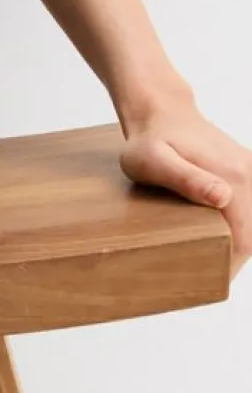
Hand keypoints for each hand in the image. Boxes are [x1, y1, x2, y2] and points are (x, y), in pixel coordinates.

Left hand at [118, 97, 250, 263]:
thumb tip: (223, 198)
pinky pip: (251, 207)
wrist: (160, 112)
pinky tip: (220, 234)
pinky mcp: (247, 170)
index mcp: (233, 177)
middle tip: (203, 274)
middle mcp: (249, 173)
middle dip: (233, 258)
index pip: (244, 240)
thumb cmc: (150, 140)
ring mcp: (251, 171)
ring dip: (239, 242)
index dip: (228, 266)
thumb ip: (186, 179)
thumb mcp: (153, 161)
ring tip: (209, 257)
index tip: (206, 279)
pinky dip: (241, 225)